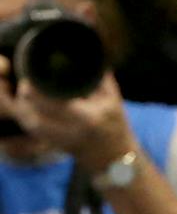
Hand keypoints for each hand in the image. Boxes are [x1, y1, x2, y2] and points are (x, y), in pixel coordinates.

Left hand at [2, 68, 133, 170]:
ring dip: (23, 108)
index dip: (40, 89)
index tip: (35, 76)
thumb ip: (101, 78)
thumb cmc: (116, 125)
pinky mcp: (53, 145)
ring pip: (31, 123)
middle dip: (28, 97)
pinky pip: (33, 131)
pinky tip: (26, 107)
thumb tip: (90, 56)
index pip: (56, 102)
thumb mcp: (113, 100)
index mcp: (88, 118)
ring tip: (24, 93)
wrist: (114, 157)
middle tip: (26, 82)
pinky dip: (26, 118)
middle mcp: (71, 131)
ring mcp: (60, 140)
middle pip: (38, 113)